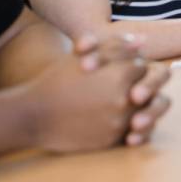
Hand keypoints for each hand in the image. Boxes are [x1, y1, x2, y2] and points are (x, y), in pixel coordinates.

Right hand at [27, 35, 170, 151]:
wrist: (34, 115)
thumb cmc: (59, 79)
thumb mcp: (85, 55)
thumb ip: (116, 45)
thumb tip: (142, 41)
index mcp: (122, 74)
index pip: (142, 67)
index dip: (131, 67)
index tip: (117, 71)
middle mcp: (126, 99)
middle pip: (146, 89)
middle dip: (136, 87)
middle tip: (116, 88)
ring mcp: (120, 122)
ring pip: (142, 111)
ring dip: (133, 107)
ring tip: (111, 103)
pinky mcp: (113, 140)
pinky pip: (131, 131)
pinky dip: (126, 125)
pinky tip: (108, 118)